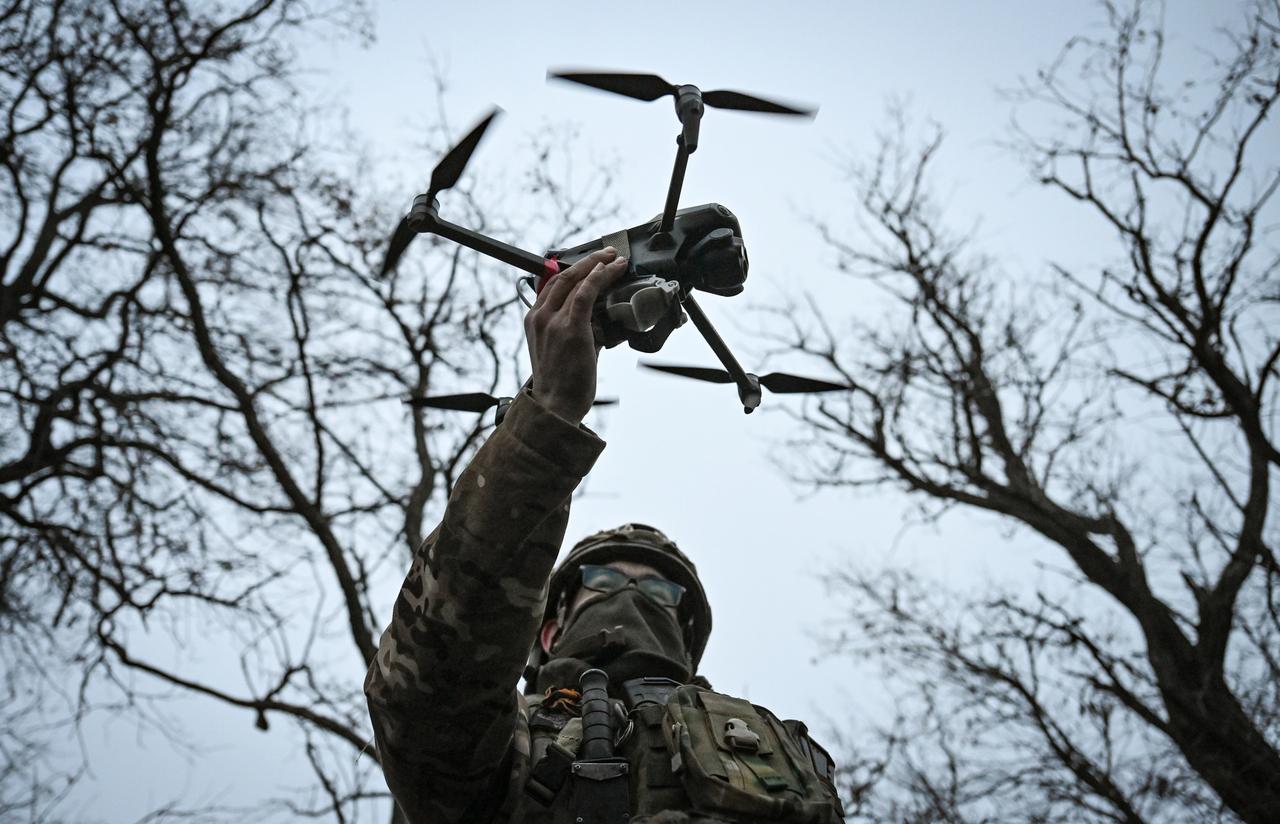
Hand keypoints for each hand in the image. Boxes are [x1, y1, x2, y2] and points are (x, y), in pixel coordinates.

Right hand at [524, 247, 628, 423]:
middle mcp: (539, 316)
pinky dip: (600, 277)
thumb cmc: (560, 385)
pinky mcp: (571, 327)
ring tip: (615, 259)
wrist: (555, 407)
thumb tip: (599, 321)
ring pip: (576, 280)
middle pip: (562, 276)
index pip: (551, 285)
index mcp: (533, 321)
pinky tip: (612, 271)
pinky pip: (586, 292)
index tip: (589, 264)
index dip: (572, 270)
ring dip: (598, 265)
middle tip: (607, 254)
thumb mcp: (558, 351)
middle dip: (587, 261)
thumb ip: (575, 330)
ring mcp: (553, 320)